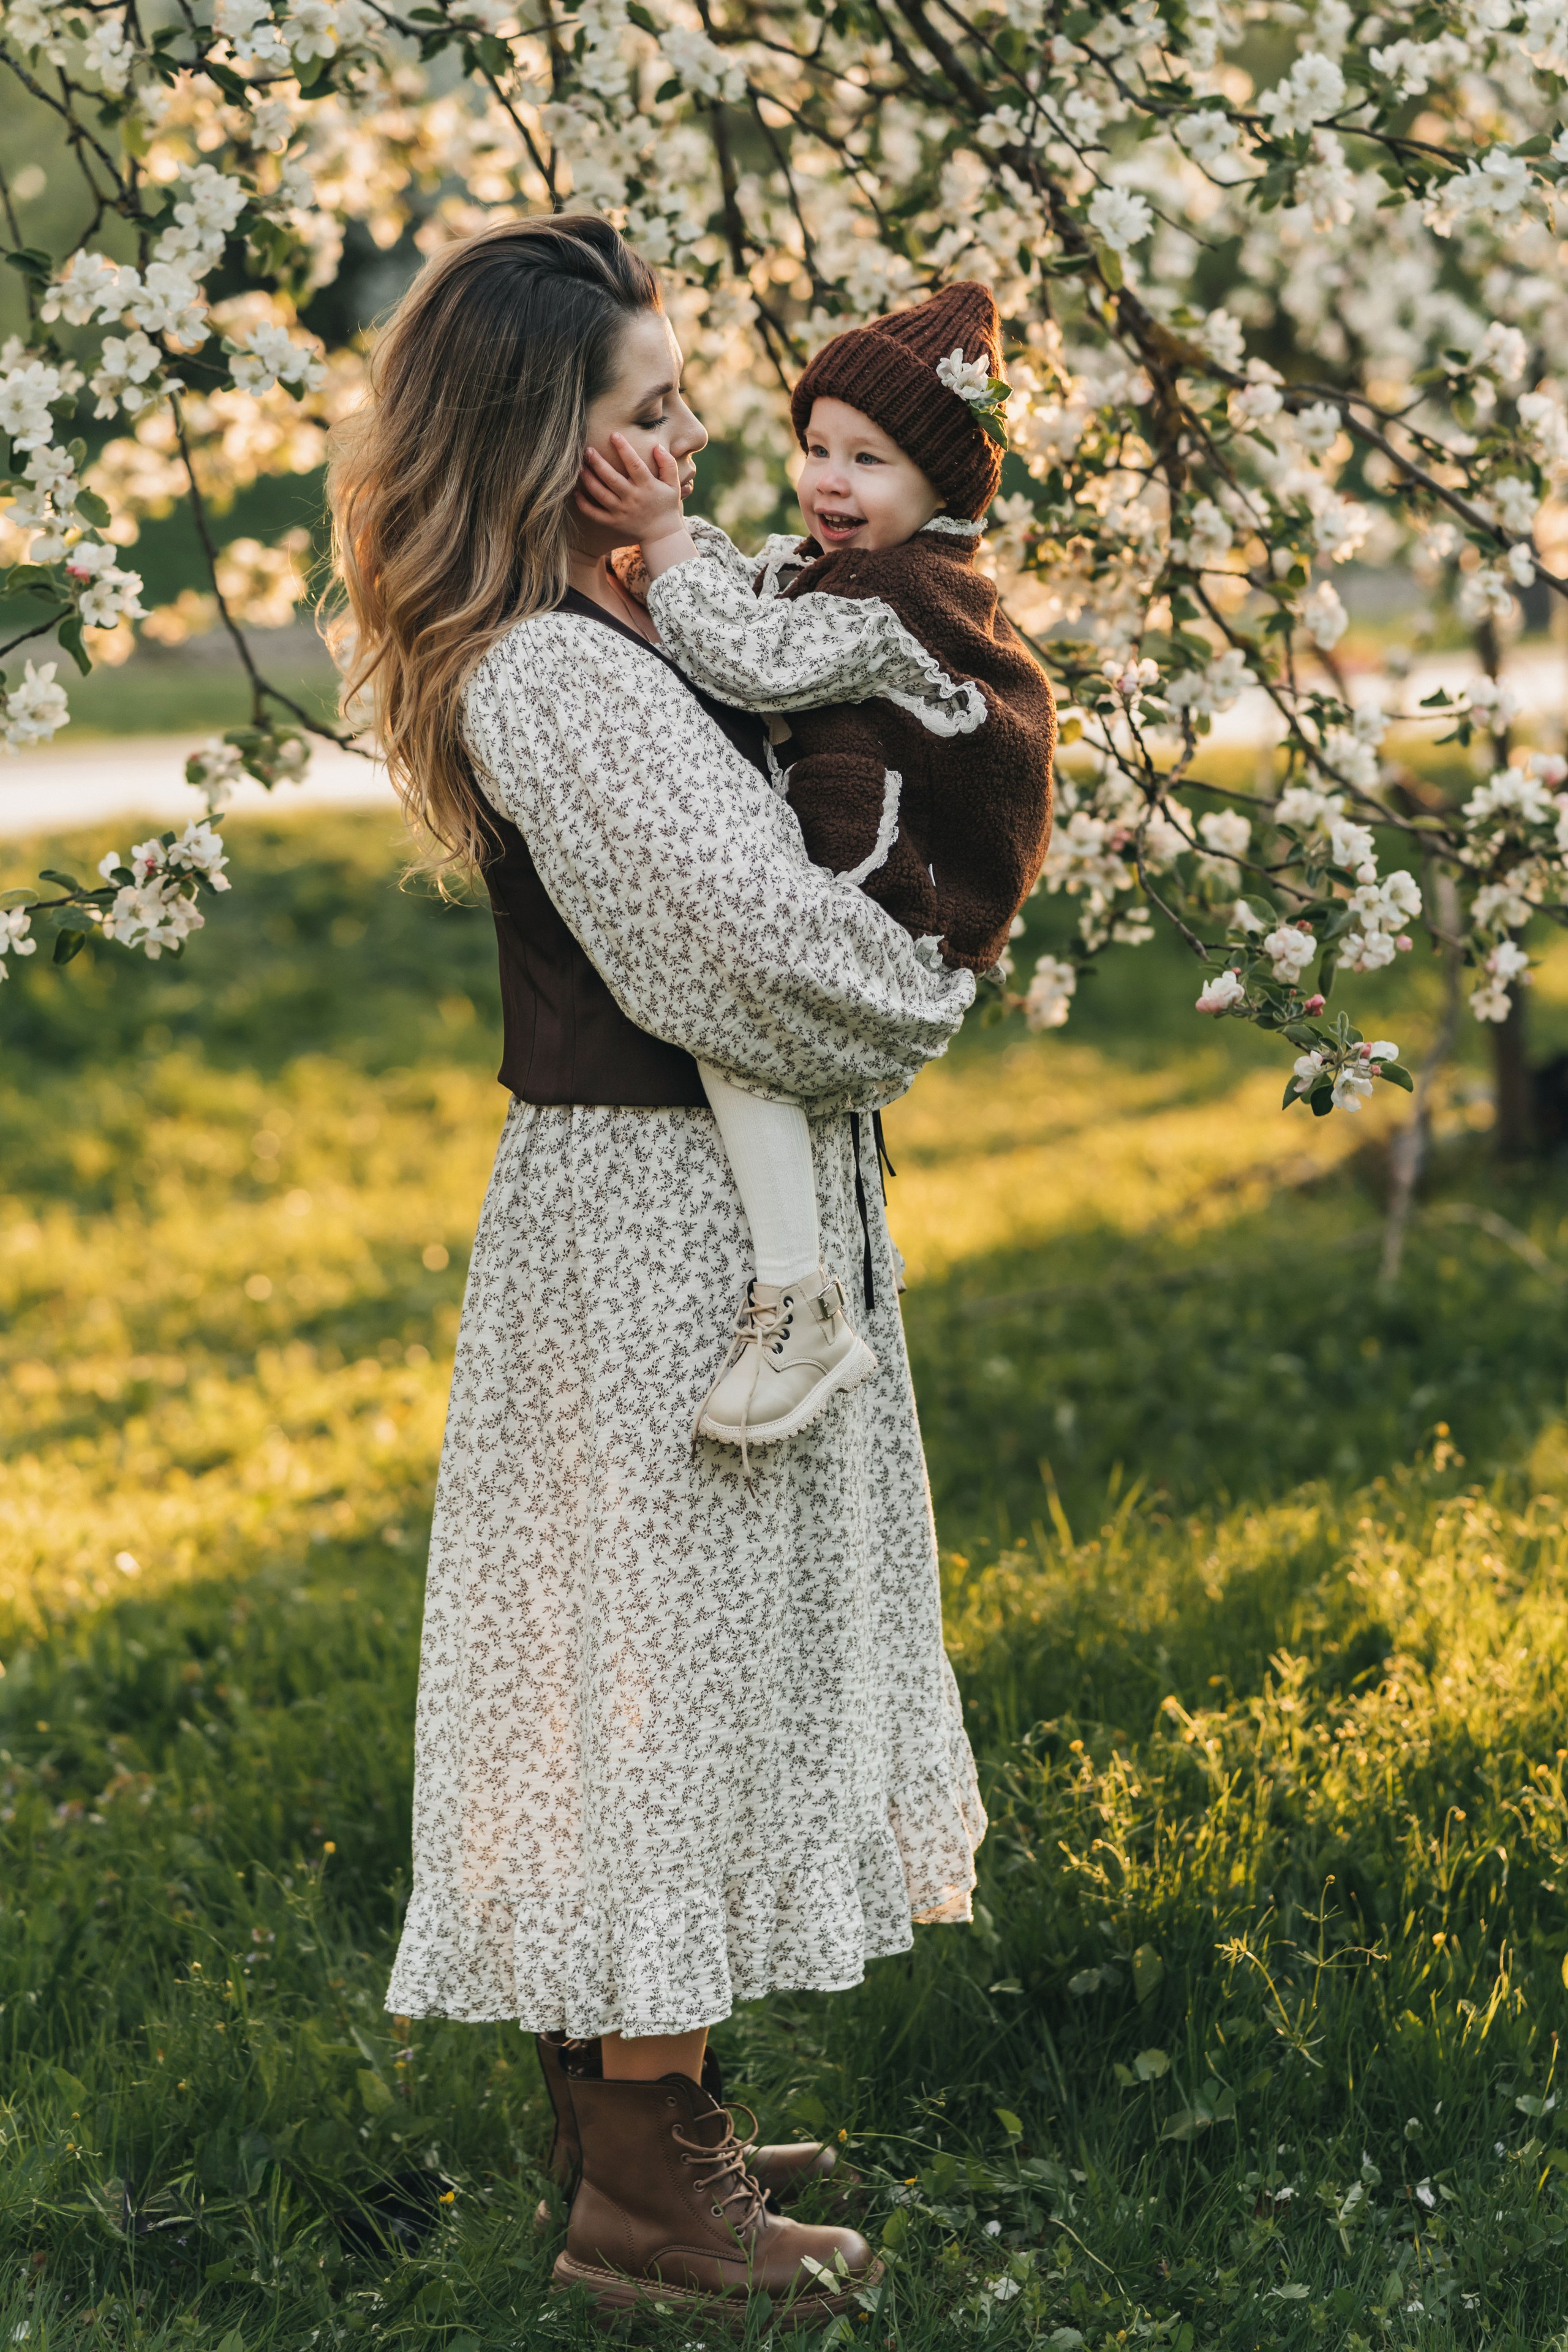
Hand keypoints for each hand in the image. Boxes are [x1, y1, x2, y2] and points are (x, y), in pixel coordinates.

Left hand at [576, 435, 695, 577]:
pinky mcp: (613, 523)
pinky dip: (583, 505)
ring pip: (600, 494)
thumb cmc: (667, 506)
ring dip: (588, 480)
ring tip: (579, 467)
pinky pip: (595, 514)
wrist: (662, 536)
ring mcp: (621, 512)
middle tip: (587, 450)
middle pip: (612, 478)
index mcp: (647, 486)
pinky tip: (576, 493)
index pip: (634, 464)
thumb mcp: (673, 484)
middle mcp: (632, 498)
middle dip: (598, 463)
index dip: (624, 449)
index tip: (614, 435)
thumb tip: (657, 446)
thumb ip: (667, 464)